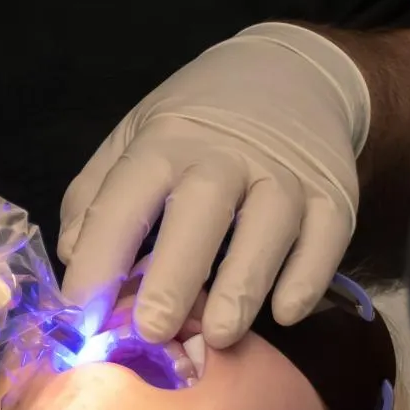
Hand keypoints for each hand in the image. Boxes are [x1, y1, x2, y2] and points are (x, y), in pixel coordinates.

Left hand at [58, 23, 370, 346]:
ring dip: (244, 284)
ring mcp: (286, 173)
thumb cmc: (195, 124)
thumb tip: (74, 260)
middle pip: (201, 211)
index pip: (123, 200)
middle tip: (152, 331)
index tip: (82, 316)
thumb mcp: (132, 139)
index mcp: (164, 142)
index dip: (99, 258)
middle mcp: (227, 154)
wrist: (293, 74)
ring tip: (220, 335)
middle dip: (174, 275)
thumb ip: (95, 198)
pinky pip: (326, 240)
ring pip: (270, 226)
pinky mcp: (335, 194)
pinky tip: (285, 312)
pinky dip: (308, 277)